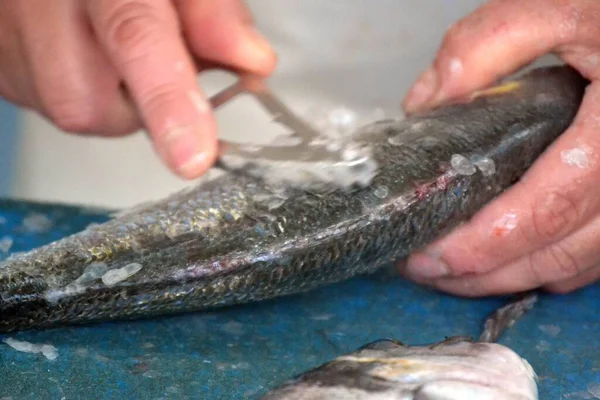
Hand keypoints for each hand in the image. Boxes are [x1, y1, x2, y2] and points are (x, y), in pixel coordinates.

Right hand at [0, 0, 275, 178]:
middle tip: (158, 64)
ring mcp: (8, 39)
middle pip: (86, 100)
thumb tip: (252, 61)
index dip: (168, 99)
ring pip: (71, 114)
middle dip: (141, 102)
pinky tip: (93, 61)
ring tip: (119, 57)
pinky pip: (53, 107)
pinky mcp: (3, 70)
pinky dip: (91, 96)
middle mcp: (39, 6)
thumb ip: (212, 14)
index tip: (195, 155)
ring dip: (116, 101)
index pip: (134, 36)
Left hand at [398, 0, 599, 295]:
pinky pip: (597, 255)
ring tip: (457, 273)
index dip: (484, 245)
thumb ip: (492, 43)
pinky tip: (512, 258)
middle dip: (487, 273)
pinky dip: (551, 264)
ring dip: (515, 276)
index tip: (430, 256)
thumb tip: (427, 101)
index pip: (545, 210)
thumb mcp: (564, 8)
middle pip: (559, 252)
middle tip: (429, 270)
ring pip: (580, 263)